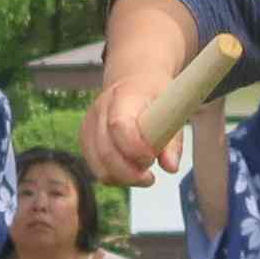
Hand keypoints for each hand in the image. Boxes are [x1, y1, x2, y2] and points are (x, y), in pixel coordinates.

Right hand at [84, 7, 194, 185]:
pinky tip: (130, 171)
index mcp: (124, 95)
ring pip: (99, 166)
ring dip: (122, 178)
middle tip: (150, 177)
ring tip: (143, 175)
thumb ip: (173, 139)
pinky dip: (114, 176)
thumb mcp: (173, 108)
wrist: (135, 80)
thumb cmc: (156, 95)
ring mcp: (89, 125)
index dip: (135, 148)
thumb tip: (170, 167)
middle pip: (106, 151)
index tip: (153, 158)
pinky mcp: (86, 139)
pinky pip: (96, 168)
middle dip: (130, 173)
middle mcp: (100, 109)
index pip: (119, 125)